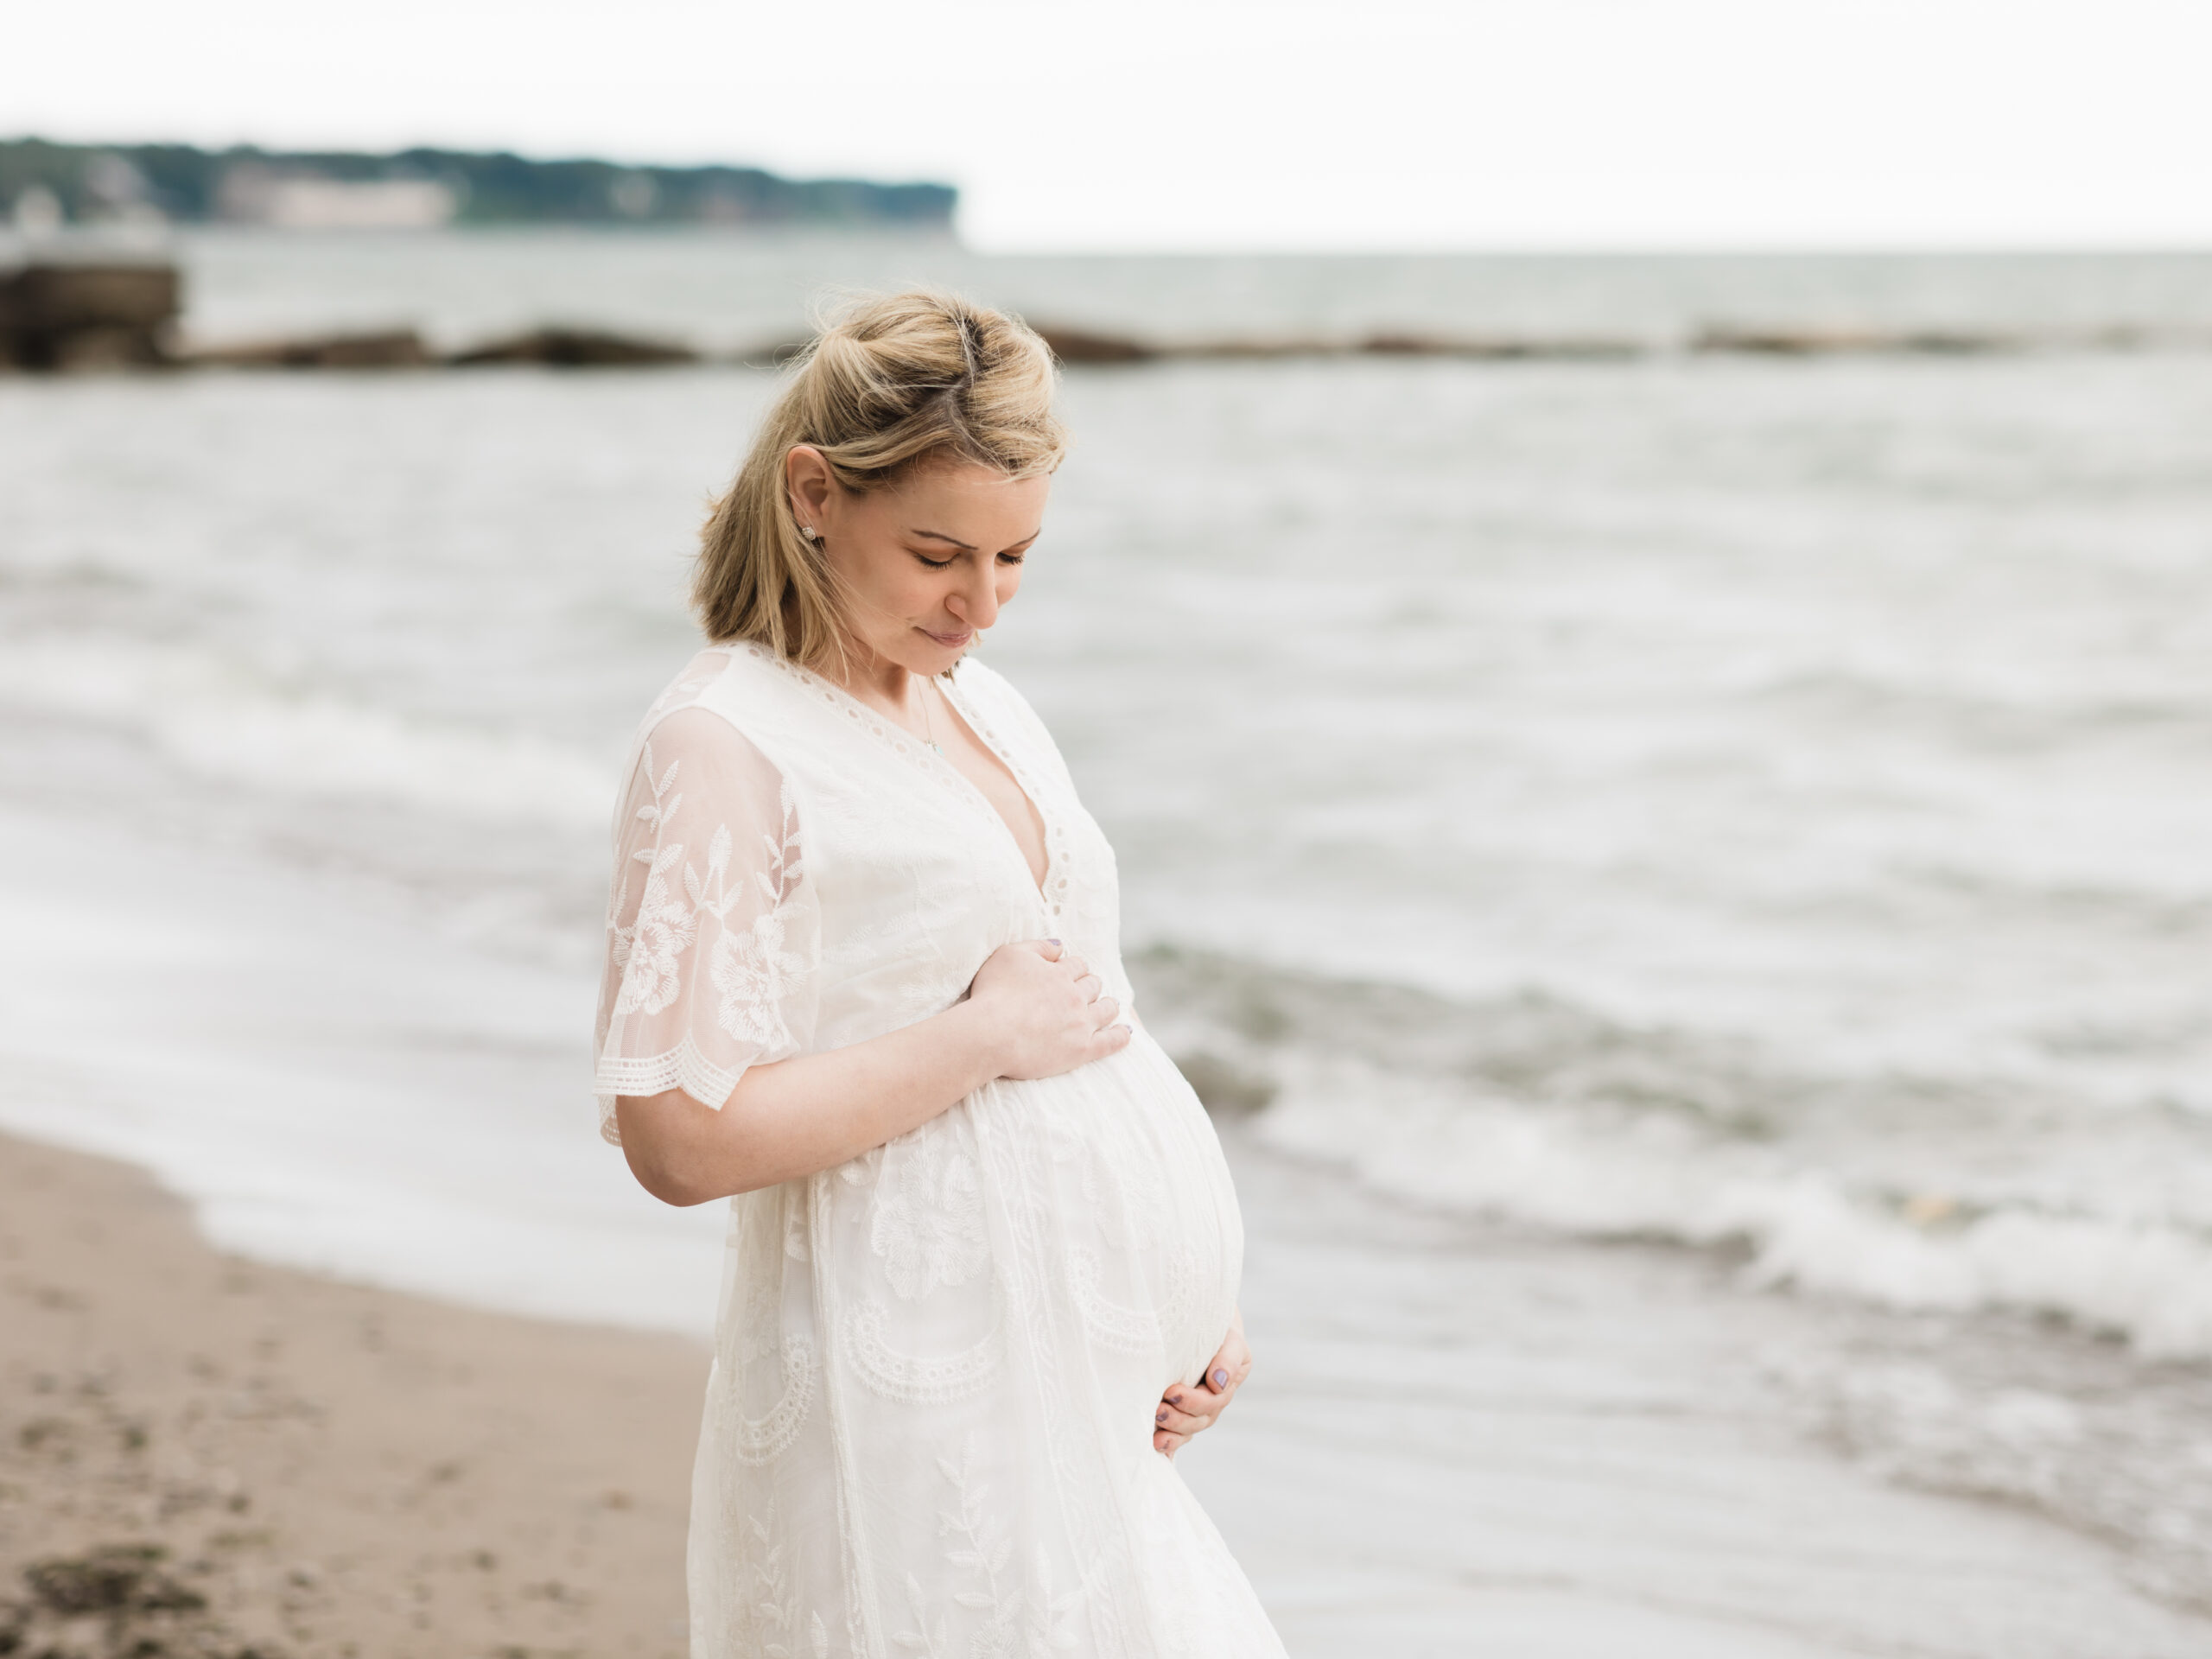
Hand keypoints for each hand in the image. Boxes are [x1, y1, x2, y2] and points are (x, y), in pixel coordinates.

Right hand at [969, 938, 1128, 1081]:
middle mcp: (1075, 996)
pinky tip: (1125, 1032)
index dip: (1073, 969)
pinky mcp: (1082, 1050)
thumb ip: (1038, 947)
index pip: (1077, 966)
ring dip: (1108, 1005)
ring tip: (1109, 1007)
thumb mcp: (1009, 955)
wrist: (991, 1034)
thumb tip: (1060, 947)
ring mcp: (1081, 1023)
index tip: (1068, 974)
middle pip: (1093, 985)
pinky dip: (1120, 1035)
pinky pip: (1111, 1041)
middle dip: (1090, 986)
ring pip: (1106, 1009)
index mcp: (1060, 973)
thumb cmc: (993, 993)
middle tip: (1085, 992)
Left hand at [1153, 1308, 1251, 1458]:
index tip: (1171, 1391)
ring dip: (1172, 1435)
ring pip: (1188, 1430)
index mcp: (1228, 1384)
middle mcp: (1214, 1401)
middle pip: (1200, 1420)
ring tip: (1154, 1436)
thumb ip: (1228, 1358)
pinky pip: (1177, 1435)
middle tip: (1158, 1411)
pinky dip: (1169, 1447)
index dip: (1193, 1401)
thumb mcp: (1229, 1338)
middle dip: (1178, 1420)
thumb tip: (1218, 1381)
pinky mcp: (1180, 1412)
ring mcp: (1197, 1409)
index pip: (1213, 1400)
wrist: (1201, 1324)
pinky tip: (1157, 1453)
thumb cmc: (1215, 1329)